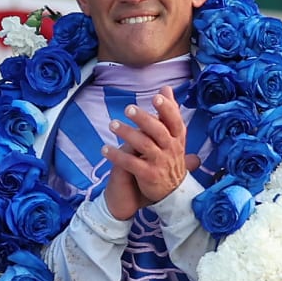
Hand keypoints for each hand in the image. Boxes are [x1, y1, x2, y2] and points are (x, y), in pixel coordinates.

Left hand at [100, 87, 198, 216]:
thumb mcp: (174, 135)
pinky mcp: (149, 176)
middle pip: (159, 132)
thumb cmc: (170, 156)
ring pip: (145, 146)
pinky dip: (118, 156)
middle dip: (144, 119)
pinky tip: (104, 149)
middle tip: (128, 109)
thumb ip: (168, 112)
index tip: (157, 97)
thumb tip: (166, 88)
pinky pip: (132, 164)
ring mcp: (160, 163)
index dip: (167, 109)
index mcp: (177, 138)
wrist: (173, 192)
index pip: (175, 121)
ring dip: (128, 134)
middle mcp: (171, 149)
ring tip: (112, 124)